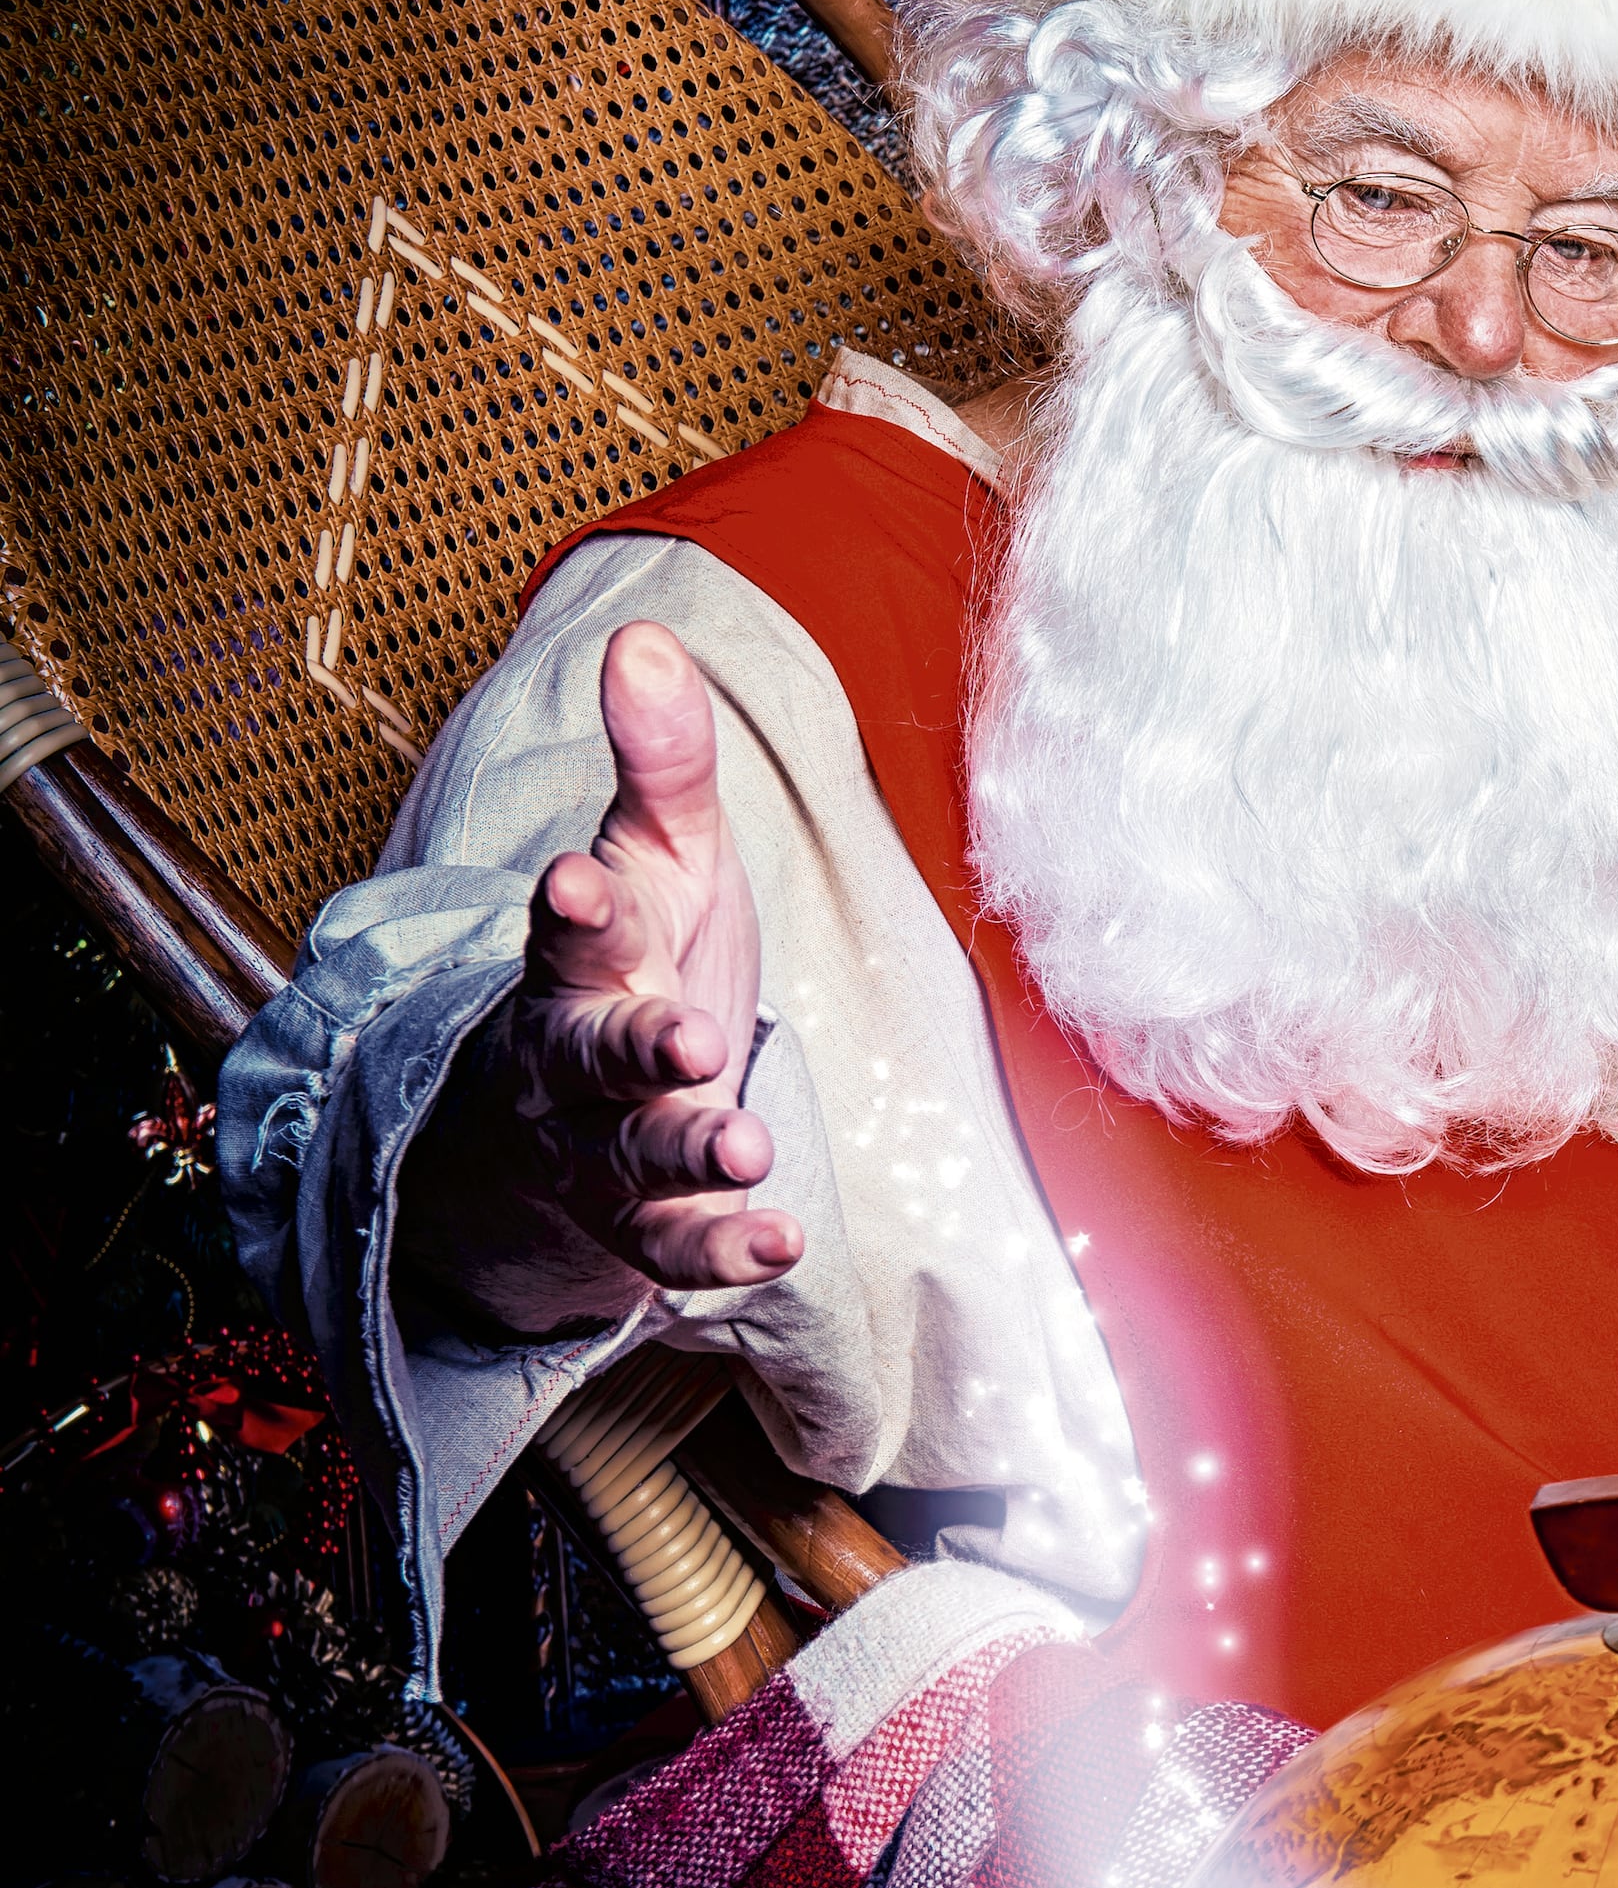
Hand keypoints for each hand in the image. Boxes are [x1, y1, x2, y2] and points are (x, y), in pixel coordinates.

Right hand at [403, 621, 801, 1331]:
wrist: (576, 1098)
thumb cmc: (640, 952)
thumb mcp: (663, 852)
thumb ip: (663, 759)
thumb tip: (646, 638)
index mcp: (584, 953)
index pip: (567, 925)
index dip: (573, 905)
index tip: (577, 878)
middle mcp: (578, 1052)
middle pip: (591, 1049)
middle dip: (634, 1044)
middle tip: (689, 1038)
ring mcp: (604, 1145)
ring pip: (630, 1155)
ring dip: (686, 1152)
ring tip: (745, 1149)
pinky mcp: (644, 1221)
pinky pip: (674, 1245)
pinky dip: (721, 1248)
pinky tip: (780, 1244)